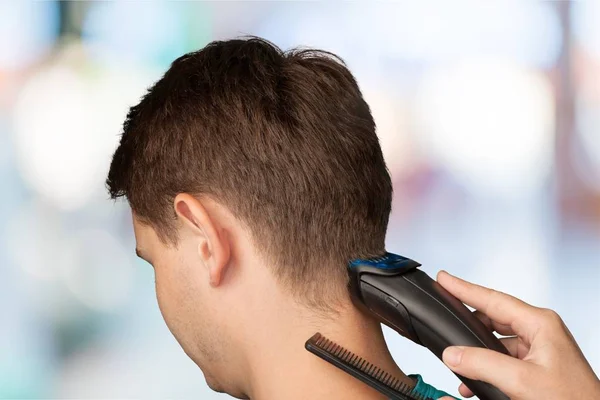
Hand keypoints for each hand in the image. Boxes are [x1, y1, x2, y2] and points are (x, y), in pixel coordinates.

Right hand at [436, 271, 599, 399]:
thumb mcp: (522, 381)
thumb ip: (482, 364)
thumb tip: (452, 354)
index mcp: (540, 323)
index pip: (493, 299)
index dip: (464, 288)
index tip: (444, 279)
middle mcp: (540, 331)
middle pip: (493, 318)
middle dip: (468, 325)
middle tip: (445, 318)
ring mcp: (540, 348)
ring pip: (496, 340)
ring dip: (476, 353)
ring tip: (458, 365)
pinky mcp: (538, 366)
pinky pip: (504, 358)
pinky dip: (487, 367)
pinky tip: (475, 382)